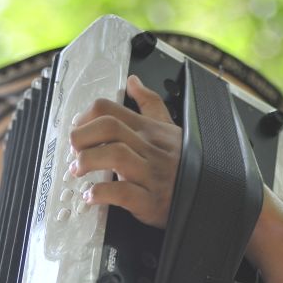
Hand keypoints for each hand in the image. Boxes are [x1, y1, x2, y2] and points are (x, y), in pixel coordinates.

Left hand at [68, 74, 180, 227]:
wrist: (210, 197)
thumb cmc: (184, 165)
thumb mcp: (170, 131)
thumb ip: (150, 105)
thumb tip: (134, 81)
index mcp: (149, 130)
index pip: (111, 110)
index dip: (85, 117)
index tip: (77, 131)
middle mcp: (150, 148)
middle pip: (110, 128)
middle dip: (82, 137)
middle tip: (73, 151)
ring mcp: (152, 174)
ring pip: (115, 156)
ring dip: (88, 162)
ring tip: (78, 171)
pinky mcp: (151, 201)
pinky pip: (122, 192)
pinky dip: (100, 193)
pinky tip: (91, 196)